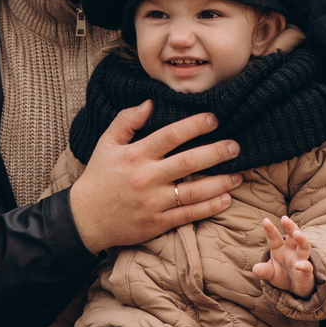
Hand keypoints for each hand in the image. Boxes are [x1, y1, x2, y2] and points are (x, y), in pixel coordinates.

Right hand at [64, 101, 244, 253]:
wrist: (85, 218)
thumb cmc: (98, 178)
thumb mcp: (106, 144)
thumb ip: (126, 121)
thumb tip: (149, 103)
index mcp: (136, 156)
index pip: (170, 136)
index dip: (195, 126)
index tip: (214, 119)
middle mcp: (147, 178)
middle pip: (189, 162)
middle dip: (216, 153)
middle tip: (235, 147)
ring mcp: (154, 202)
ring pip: (194, 191)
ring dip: (221, 182)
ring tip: (239, 175)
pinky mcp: (158, 223)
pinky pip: (189, 214)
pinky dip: (210, 207)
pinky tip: (226, 198)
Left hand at [252, 215, 318, 296]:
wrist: (296, 288)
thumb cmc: (282, 275)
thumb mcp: (270, 273)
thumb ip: (263, 270)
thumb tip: (255, 269)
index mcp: (279, 248)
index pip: (274, 237)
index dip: (270, 229)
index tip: (265, 221)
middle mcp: (291, 251)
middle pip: (292, 236)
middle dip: (289, 226)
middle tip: (284, 219)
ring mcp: (300, 260)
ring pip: (304, 246)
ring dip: (301, 239)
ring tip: (297, 234)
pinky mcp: (307, 272)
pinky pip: (307, 267)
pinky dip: (304, 266)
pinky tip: (299, 265)